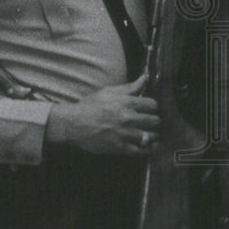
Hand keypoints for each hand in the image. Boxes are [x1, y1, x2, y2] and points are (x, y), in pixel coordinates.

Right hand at [44, 73, 158, 156]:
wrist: (73, 123)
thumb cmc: (90, 106)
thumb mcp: (109, 92)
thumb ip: (130, 87)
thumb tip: (146, 77)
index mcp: (127, 103)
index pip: (153, 105)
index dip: (153, 107)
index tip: (150, 110)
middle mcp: (128, 118)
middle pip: (155, 121)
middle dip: (155, 121)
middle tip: (151, 122)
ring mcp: (124, 134)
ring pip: (151, 137)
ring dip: (153, 136)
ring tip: (151, 135)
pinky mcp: (119, 148)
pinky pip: (141, 151)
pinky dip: (147, 150)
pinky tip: (147, 147)